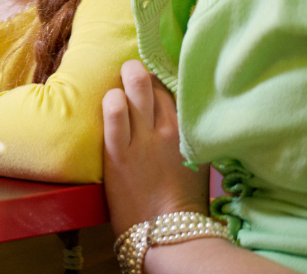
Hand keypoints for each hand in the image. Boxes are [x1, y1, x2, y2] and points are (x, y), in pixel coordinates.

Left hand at [102, 59, 209, 233]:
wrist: (167, 234)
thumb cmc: (181, 199)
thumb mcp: (195, 159)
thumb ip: (188, 132)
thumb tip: (175, 109)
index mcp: (190, 131)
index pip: (176, 88)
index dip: (161, 75)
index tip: (152, 74)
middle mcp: (170, 129)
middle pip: (156, 82)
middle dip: (140, 72)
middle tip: (131, 73)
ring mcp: (144, 139)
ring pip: (136, 87)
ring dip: (126, 79)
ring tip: (121, 83)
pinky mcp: (118, 151)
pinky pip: (114, 112)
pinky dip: (111, 100)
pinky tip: (111, 100)